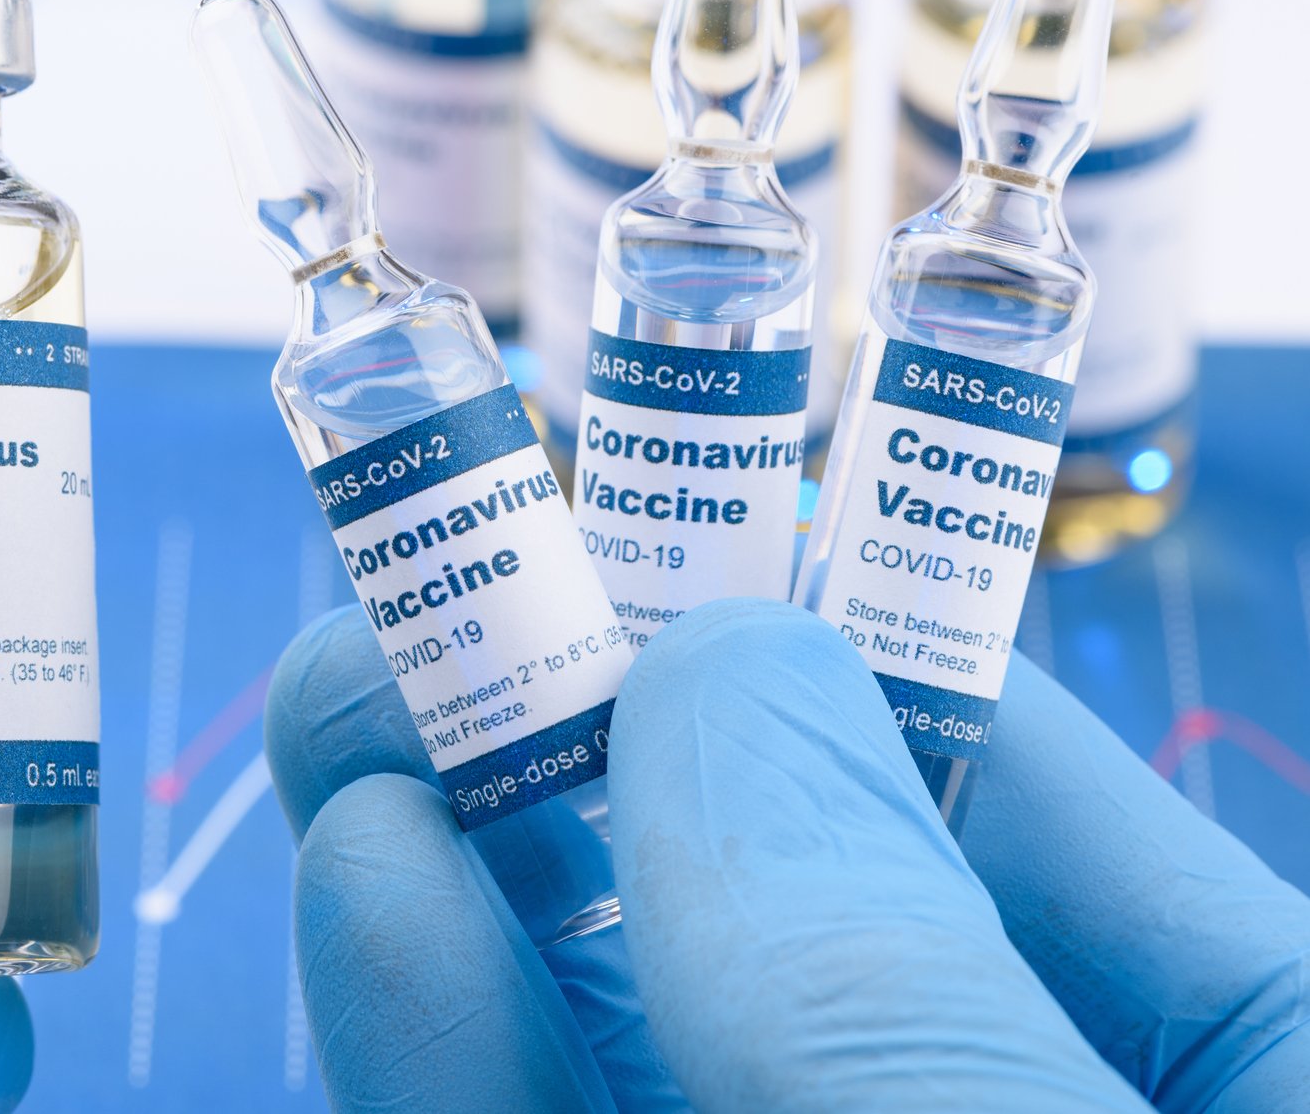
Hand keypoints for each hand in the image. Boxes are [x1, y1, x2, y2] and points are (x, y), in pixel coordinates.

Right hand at [267, 597, 1309, 1110]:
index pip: (1045, 825)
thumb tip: (735, 661)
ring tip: (356, 716)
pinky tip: (373, 904)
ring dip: (485, 884)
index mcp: (1235, 1101)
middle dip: (612, 750)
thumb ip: (903, 994)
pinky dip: (446, 1050)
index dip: (853, 654)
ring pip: (637, 1048)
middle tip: (452, 591)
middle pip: (798, 925)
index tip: (678, 522)